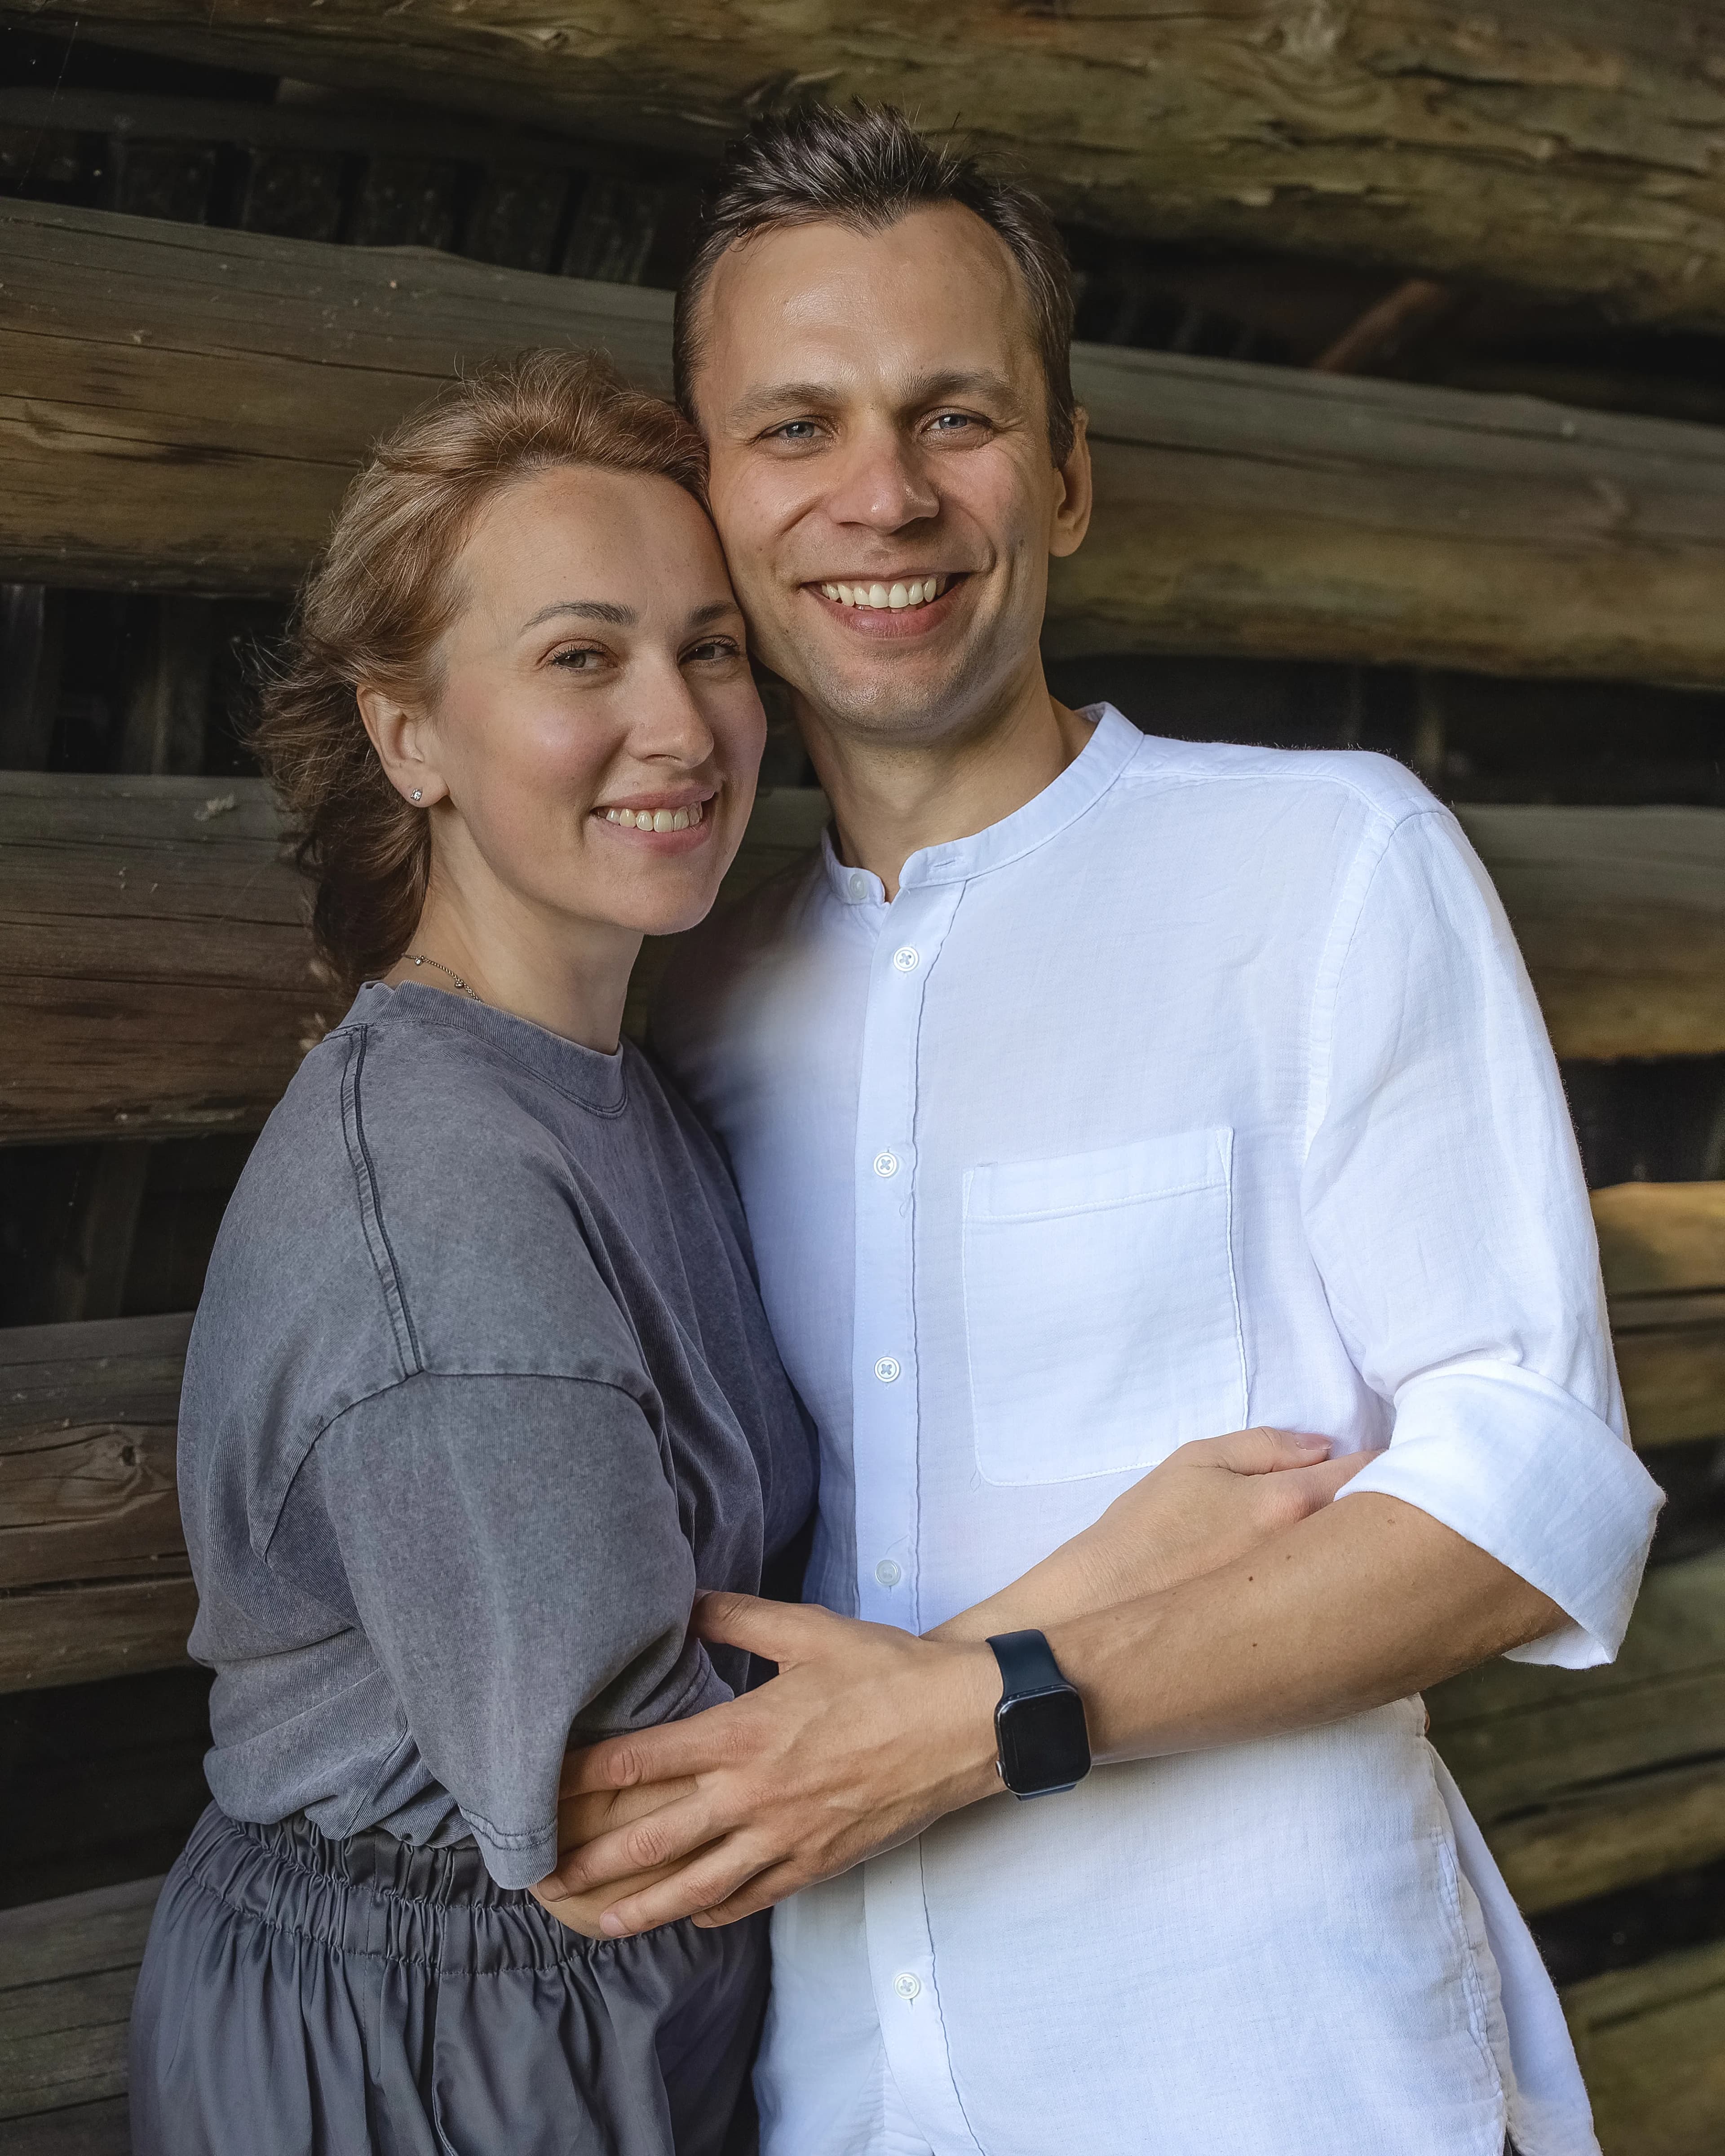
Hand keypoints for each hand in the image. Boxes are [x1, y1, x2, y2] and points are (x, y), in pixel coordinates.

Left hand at [540, 1596, 1000, 1937]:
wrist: (961, 1722)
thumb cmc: (884, 1671)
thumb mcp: (805, 1630)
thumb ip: (736, 1616)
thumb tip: (684, 1600)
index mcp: (743, 1733)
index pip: (640, 1761)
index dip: (582, 1777)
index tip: (538, 1787)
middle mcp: (754, 1795)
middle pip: (654, 1838)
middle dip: (592, 1861)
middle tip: (541, 1878)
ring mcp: (786, 1837)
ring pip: (698, 1886)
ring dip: (642, 1906)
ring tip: (599, 1920)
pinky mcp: (818, 1862)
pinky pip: (753, 1897)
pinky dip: (715, 1912)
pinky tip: (692, 1918)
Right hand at [932, 1426, 1372, 1644]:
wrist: (1092, 1622)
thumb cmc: (1134, 1536)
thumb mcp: (1191, 1464)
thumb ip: (1263, 1446)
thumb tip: (1325, 1446)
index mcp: (1288, 1504)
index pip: (1369, 1473)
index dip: (1393, 1460)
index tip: (1407, 1455)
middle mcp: (1313, 1560)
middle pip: (1387, 1532)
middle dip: (1400, 1515)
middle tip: (1404, 1499)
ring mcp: (1309, 1616)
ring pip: (1372, 1581)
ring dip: (1379, 1561)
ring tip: (1376, 1548)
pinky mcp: (1301, 1657)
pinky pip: (1350, 1623)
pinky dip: (1358, 1606)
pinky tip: (1347, 1600)